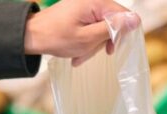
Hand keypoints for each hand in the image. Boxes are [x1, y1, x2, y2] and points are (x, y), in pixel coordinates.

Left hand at [24, 0, 140, 65]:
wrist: (31, 35)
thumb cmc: (56, 37)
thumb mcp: (87, 38)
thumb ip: (112, 29)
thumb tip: (136, 19)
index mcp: (96, 2)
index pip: (123, 16)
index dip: (121, 35)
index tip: (110, 50)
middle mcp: (93, 0)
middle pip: (113, 23)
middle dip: (102, 42)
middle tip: (88, 53)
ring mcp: (86, 6)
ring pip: (102, 28)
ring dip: (92, 45)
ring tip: (78, 55)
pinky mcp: (80, 12)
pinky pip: (92, 27)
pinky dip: (86, 41)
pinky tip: (76, 52)